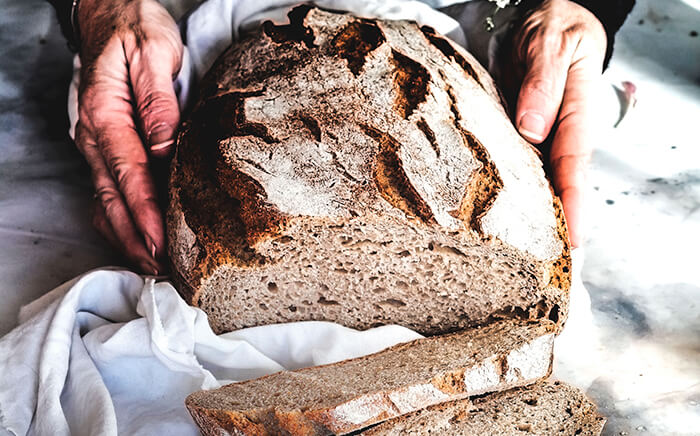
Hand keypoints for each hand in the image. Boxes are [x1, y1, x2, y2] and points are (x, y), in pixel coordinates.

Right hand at [74, 0, 182, 272]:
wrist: (108, 16)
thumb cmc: (134, 30)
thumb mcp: (154, 53)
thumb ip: (159, 101)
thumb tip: (166, 146)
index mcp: (107, 114)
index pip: (130, 172)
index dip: (145, 211)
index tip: (160, 242)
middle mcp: (95, 135)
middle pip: (113, 198)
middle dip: (136, 238)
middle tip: (160, 271)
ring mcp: (96, 144)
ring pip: (107, 200)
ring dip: (127, 236)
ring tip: (153, 266)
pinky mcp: (104, 146)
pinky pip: (107, 191)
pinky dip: (121, 219)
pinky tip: (137, 238)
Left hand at [502, 0, 605, 247]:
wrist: (543, 19)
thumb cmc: (553, 27)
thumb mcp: (551, 44)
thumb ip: (542, 83)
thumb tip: (531, 128)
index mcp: (576, 113)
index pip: (574, 165)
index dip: (573, 204)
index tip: (573, 239)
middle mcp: (559, 132)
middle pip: (559, 186)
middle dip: (554, 228)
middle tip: (545, 271)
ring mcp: (539, 137)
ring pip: (536, 182)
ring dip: (530, 218)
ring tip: (517, 261)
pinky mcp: (518, 137)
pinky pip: (514, 168)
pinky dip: (508, 195)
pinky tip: (492, 220)